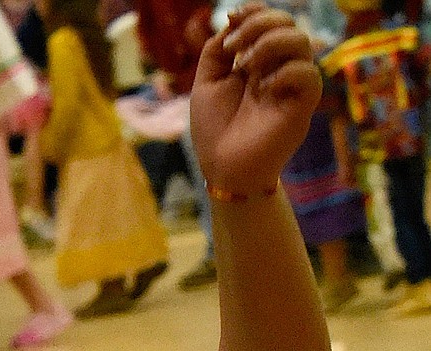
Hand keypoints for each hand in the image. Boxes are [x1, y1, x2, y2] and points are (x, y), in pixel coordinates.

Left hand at [191, 5, 321, 196]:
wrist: (223, 170)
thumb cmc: (214, 131)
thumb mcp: (206, 82)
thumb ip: (216, 49)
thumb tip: (233, 20)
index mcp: (258, 61)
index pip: (269, 20)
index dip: (256, 11)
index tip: (234, 17)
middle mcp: (278, 68)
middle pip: (287, 23)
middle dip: (258, 25)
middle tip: (233, 48)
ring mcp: (291, 86)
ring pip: (301, 41)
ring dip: (270, 43)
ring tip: (245, 66)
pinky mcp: (301, 106)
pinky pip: (309, 75)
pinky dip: (285, 73)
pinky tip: (263, 88)